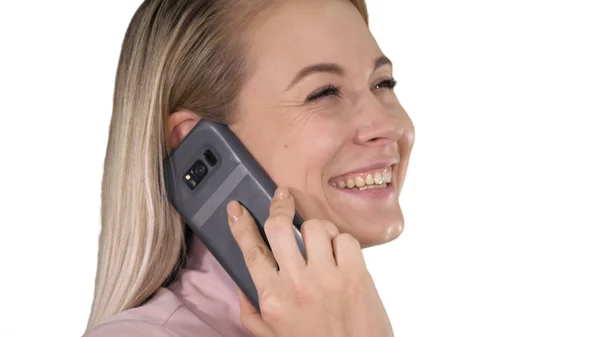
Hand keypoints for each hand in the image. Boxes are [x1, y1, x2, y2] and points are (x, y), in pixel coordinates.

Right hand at [226, 187, 393, 336]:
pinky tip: (341, 257)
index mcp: (272, 298)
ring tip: (320, 240)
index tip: (236, 208)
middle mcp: (296, 284)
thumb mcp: (272, 336)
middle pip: (279, 227)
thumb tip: (243, 286)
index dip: (240, 224)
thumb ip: (252, 312)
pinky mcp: (355, 274)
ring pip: (314, 226)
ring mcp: (327, 277)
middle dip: (278, 206)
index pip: (251, 250)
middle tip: (282, 199)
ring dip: (315, 227)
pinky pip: (344, 238)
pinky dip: (342, 242)